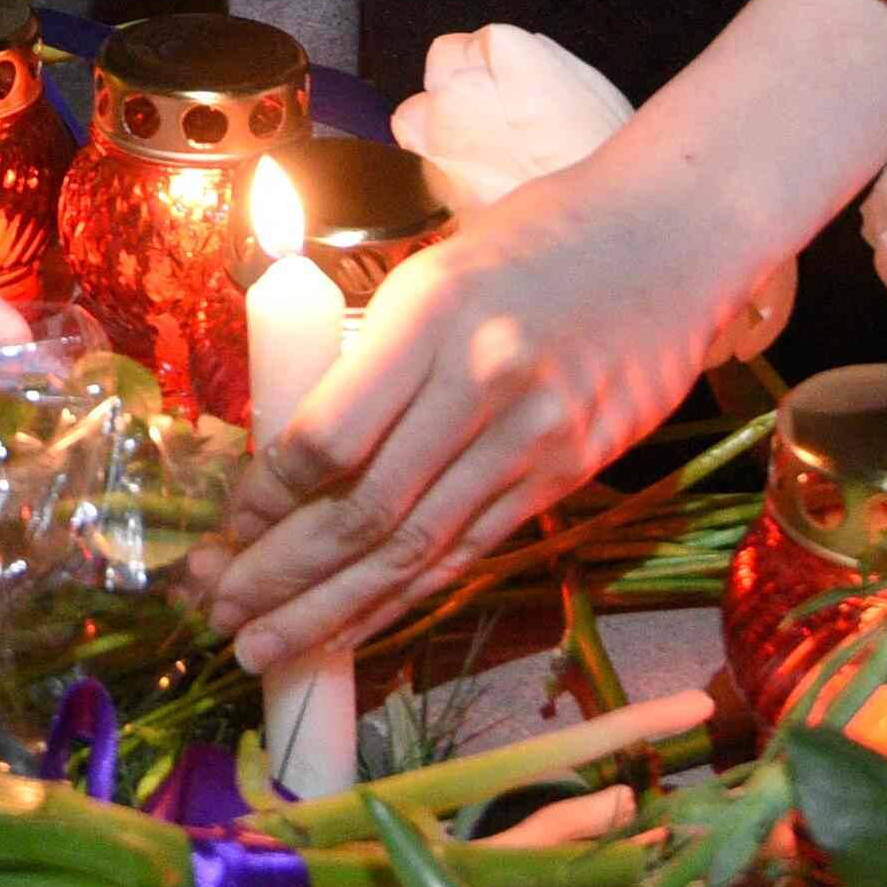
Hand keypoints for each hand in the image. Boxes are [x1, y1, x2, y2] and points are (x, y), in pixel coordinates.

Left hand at [195, 138, 773, 661]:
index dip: (266, 500)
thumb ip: (371, 360)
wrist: (672, 239)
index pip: (328, 438)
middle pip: (364, 511)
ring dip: (329, 608)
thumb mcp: (434, 273)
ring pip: (415, 549)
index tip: (223, 531)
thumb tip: (288, 456)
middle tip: (215, 612)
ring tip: (261, 647)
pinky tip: (351, 630)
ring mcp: (535, 438)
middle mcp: (483, 383)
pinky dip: (403, 599)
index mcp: (433, 316)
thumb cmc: (536, 240)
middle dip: (279, 574)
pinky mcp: (570, 473)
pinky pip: (470, 551)